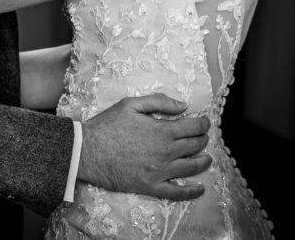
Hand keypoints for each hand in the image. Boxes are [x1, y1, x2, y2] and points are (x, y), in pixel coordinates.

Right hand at [78, 93, 211, 200]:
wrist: (87, 151)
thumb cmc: (107, 125)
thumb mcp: (131, 104)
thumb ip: (159, 102)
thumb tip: (183, 106)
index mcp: (162, 131)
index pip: (194, 127)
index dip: (203, 123)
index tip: (205, 122)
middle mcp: (166, 152)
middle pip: (195, 146)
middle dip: (203, 139)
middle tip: (203, 137)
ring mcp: (160, 171)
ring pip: (191, 168)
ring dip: (203, 162)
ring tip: (207, 158)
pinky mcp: (151, 186)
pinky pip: (176, 192)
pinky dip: (191, 191)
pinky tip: (200, 188)